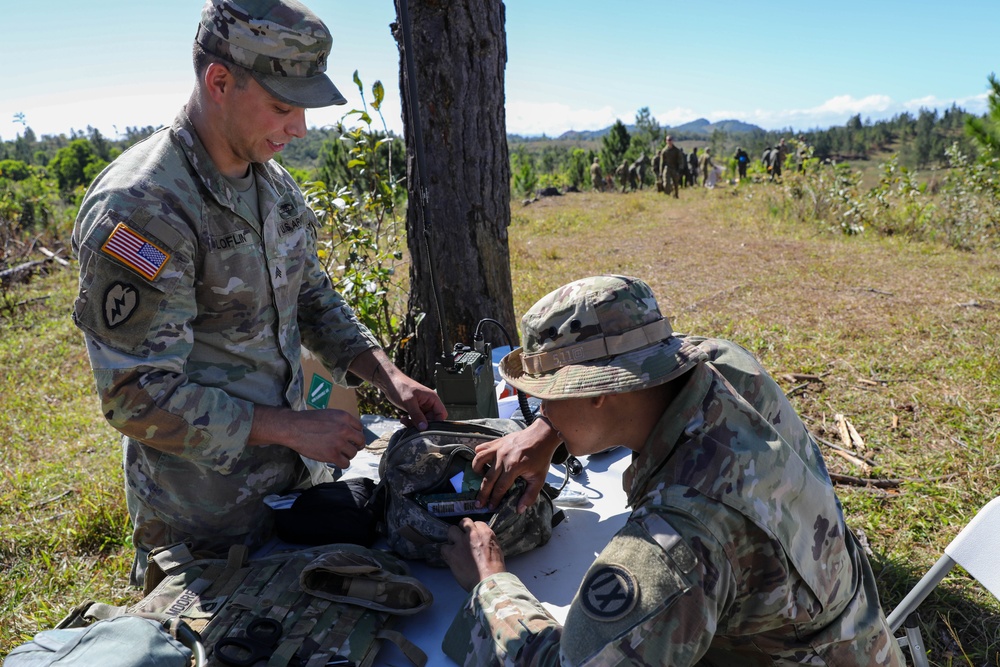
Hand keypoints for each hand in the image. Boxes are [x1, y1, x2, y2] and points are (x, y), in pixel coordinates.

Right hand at [250, 405, 364, 468]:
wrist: (293, 428)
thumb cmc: (308, 420)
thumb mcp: (329, 414)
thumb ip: (341, 422)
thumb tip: (350, 432)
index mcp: (345, 417)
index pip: (360, 428)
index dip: (356, 434)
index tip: (352, 439)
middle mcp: (345, 429)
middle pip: (361, 441)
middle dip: (357, 445)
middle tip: (350, 448)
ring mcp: (339, 443)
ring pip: (353, 453)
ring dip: (347, 455)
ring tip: (340, 454)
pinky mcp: (332, 455)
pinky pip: (345, 463)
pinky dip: (342, 464)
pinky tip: (337, 461)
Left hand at [379, 367, 447, 430]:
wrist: (389, 382)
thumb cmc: (401, 386)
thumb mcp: (409, 402)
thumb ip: (417, 415)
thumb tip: (424, 428)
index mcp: (432, 398)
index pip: (441, 414)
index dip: (436, 422)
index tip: (426, 428)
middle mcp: (429, 403)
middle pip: (432, 419)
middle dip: (423, 425)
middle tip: (412, 425)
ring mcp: (422, 406)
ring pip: (423, 421)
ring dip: (415, 424)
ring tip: (405, 421)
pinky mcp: (415, 409)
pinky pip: (417, 419)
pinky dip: (410, 422)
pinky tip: (403, 419)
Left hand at [440, 518, 505, 590]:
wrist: (488, 581)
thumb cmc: (495, 569)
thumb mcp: (496, 549)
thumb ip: (487, 541)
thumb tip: (480, 541)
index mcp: (486, 533)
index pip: (476, 523)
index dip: (473, 530)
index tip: (473, 537)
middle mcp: (472, 534)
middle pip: (463, 522)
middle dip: (462, 530)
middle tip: (462, 539)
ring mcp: (461, 542)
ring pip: (451, 530)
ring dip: (453, 538)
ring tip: (455, 547)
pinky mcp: (452, 553)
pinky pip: (444, 547)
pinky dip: (446, 552)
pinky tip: (450, 558)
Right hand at [473, 417, 561, 512]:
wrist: (542, 436)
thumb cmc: (541, 457)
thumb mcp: (539, 478)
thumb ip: (530, 495)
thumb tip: (519, 510)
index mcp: (513, 467)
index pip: (500, 487)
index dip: (495, 499)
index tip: (491, 507)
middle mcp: (502, 457)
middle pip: (488, 479)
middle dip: (483, 493)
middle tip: (479, 503)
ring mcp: (498, 448)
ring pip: (479, 460)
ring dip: (477, 471)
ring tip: (479, 479)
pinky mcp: (496, 441)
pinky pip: (481, 448)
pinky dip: (479, 455)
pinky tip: (483, 463)